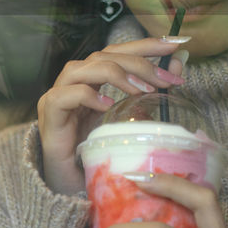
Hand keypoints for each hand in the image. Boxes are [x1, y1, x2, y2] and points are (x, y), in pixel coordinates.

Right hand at [36, 38, 186, 194]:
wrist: (68, 183)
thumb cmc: (98, 150)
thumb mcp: (128, 118)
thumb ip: (148, 91)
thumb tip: (178, 68)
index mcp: (92, 79)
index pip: (117, 51)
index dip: (144, 45)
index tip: (174, 44)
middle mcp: (74, 81)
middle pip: (104, 55)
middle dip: (139, 63)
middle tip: (166, 79)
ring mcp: (58, 94)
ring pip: (84, 68)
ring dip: (117, 74)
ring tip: (142, 91)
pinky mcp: (50, 113)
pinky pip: (66, 95)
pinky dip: (88, 96)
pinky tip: (108, 105)